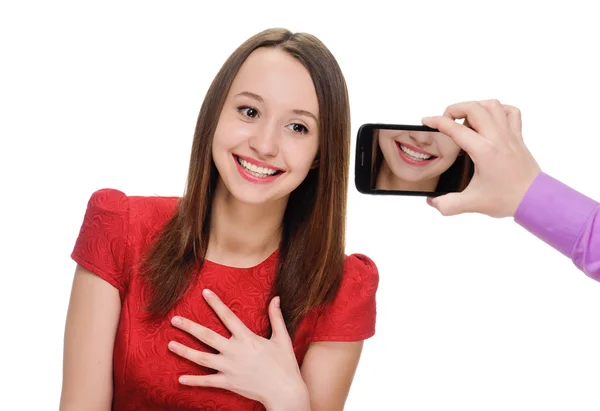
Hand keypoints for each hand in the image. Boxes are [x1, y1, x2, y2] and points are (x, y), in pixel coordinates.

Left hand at [168, 289, 310, 410]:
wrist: (284, 391)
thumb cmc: (285, 364)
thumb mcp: (282, 338)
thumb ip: (276, 317)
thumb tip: (275, 298)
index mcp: (247, 338)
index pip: (227, 316)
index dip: (216, 303)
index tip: (204, 292)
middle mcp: (234, 351)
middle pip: (207, 337)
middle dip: (189, 327)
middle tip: (174, 320)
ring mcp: (229, 368)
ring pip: (201, 358)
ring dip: (184, 351)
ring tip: (170, 344)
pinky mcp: (228, 383)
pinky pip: (207, 381)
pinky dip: (193, 381)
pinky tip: (180, 379)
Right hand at [421, 99, 541, 217]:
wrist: (534, 199)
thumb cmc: (507, 198)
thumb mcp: (471, 203)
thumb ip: (447, 204)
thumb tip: (432, 202)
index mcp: (484, 150)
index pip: (455, 128)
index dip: (437, 121)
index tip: (427, 121)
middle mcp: (497, 137)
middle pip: (474, 107)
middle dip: (455, 108)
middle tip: (446, 120)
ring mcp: (509, 134)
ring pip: (492, 105)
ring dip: (475, 106)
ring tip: (466, 119)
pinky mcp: (518, 137)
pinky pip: (511, 112)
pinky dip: (498, 110)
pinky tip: (489, 120)